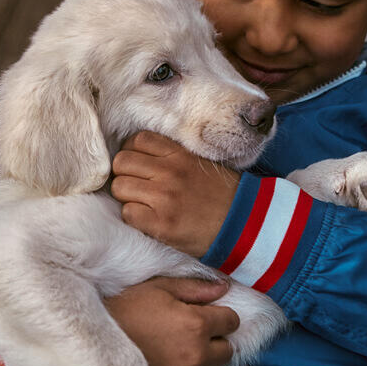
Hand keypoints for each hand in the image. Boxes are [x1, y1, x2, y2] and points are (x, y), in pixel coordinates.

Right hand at [105, 277, 239, 365]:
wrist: (95, 347)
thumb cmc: (125, 311)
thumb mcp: (157, 289)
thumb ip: (194, 288)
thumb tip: (223, 288)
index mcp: (196, 323)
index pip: (232, 321)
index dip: (221, 316)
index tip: (207, 316)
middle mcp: (198, 354)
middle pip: (227, 349)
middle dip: (214, 340)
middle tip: (192, 334)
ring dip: (207, 364)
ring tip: (186, 354)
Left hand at [111, 131, 239, 256]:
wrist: (246, 224)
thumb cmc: (224, 195)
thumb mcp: (201, 163)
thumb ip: (173, 156)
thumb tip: (141, 155)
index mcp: (180, 154)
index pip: (137, 140)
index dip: (133, 153)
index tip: (139, 166)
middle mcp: (169, 172)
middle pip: (122, 162)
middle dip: (125, 174)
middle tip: (137, 186)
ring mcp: (164, 198)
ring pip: (120, 187)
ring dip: (127, 197)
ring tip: (142, 204)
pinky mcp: (162, 224)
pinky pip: (128, 213)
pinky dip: (134, 217)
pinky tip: (148, 220)